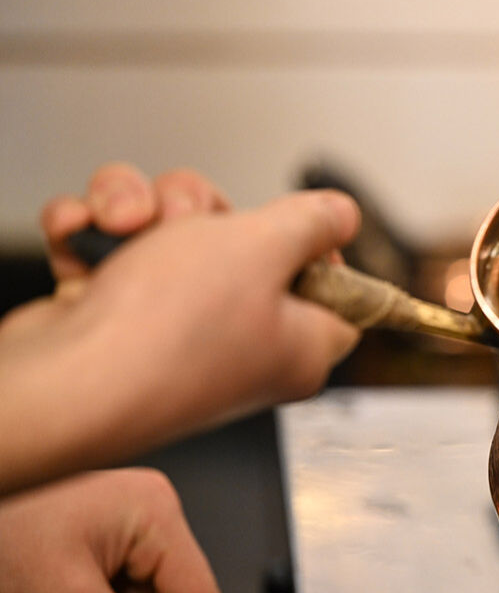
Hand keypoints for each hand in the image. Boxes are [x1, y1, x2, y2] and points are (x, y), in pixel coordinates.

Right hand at [0, 165, 360, 494]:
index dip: (323, 252)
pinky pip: (111, 253)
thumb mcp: (264, 247)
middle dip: (203, 209)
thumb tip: (342, 217)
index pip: (340, 296)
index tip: (296, 228)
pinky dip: (90, 236)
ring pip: (169, 237)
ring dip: (137, 210)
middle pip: (246, 248)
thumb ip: (312, 223)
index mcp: (300, 345)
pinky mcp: (112, 321)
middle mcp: (244, 345)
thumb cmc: (167, 330)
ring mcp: (175, 334)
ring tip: (122, 226)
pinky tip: (80, 236)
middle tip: (185, 220)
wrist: (62, 383)